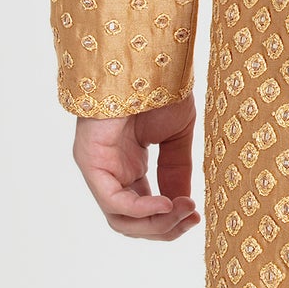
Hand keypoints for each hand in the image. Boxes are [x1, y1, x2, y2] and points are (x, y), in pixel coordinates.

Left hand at [73, 101, 199, 241]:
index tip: (198, 215)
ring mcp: (97, 168)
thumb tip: (183, 206)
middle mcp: (110, 172)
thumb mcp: (176, 137)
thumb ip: (176, 173)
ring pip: (120, 219)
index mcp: (128, 168)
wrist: (146, 58)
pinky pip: (113, 201)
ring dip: (157, 223)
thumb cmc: (158, 88)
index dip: (170, 221)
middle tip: (193, 217)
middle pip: (131, 223)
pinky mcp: (90, 161)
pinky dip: (142, 209)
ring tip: (185, 209)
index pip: (143, 212)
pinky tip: (167, 203)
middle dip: (165, 228)